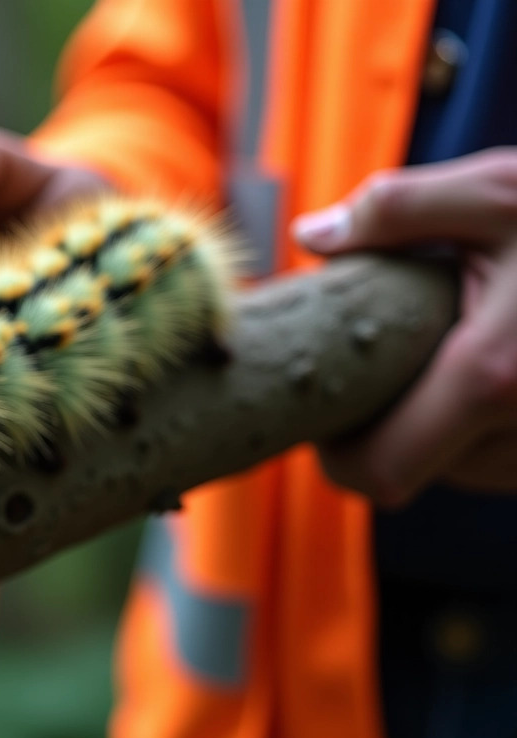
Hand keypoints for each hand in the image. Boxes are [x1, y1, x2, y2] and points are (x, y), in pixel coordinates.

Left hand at [294, 148, 516, 507]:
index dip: (338, 456)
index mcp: (492, 377)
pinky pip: (509, 465)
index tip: (325, 414)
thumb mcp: (502, 189)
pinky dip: (486, 431)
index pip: (379, 473)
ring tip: (446, 354)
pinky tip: (497, 372)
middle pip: (412, 478)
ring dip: (438, 429)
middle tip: (376, 371)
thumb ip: (397, 208)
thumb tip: (310, 236)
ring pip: (463, 473)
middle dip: (383, 432)